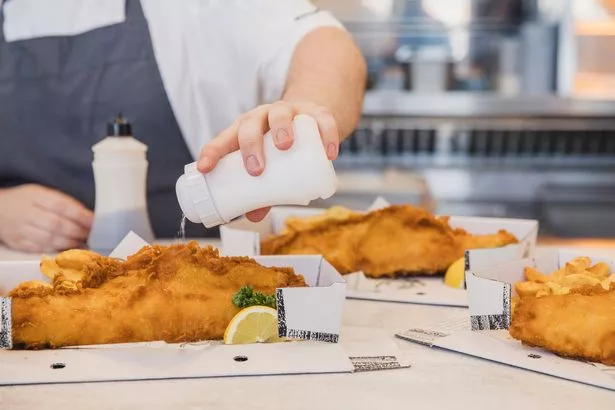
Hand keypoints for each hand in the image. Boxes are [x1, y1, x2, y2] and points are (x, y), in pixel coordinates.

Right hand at [0, 184, 93, 252]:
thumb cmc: (26, 201)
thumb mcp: (42, 194)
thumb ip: (64, 203)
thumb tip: (89, 217)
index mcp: (34, 196)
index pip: (61, 205)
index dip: (80, 215)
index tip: (95, 221)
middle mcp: (26, 212)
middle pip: (56, 224)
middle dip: (77, 231)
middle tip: (91, 234)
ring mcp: (20, 229)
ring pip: (49, 239)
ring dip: (70, 242)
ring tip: (82, 241)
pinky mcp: (17, 243)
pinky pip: (40, 248)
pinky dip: (56, 249)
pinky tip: (67, 248)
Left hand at [197, 101, 339, 221]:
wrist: (309, 119)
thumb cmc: (279, 146)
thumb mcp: (268, 165)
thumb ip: (261, 190)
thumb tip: (252, 217)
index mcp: (245, 129)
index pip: (224, 138)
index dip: (212, 152)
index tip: (205, 169)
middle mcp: (263, 116)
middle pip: (250, 124)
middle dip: (251, 145)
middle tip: (256, 170)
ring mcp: (290, 111)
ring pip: (281, 113)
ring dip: (281, 128)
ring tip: (285, 146)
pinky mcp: (316, 112)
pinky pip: (322, 120)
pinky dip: (326, 135)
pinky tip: (328, 153)